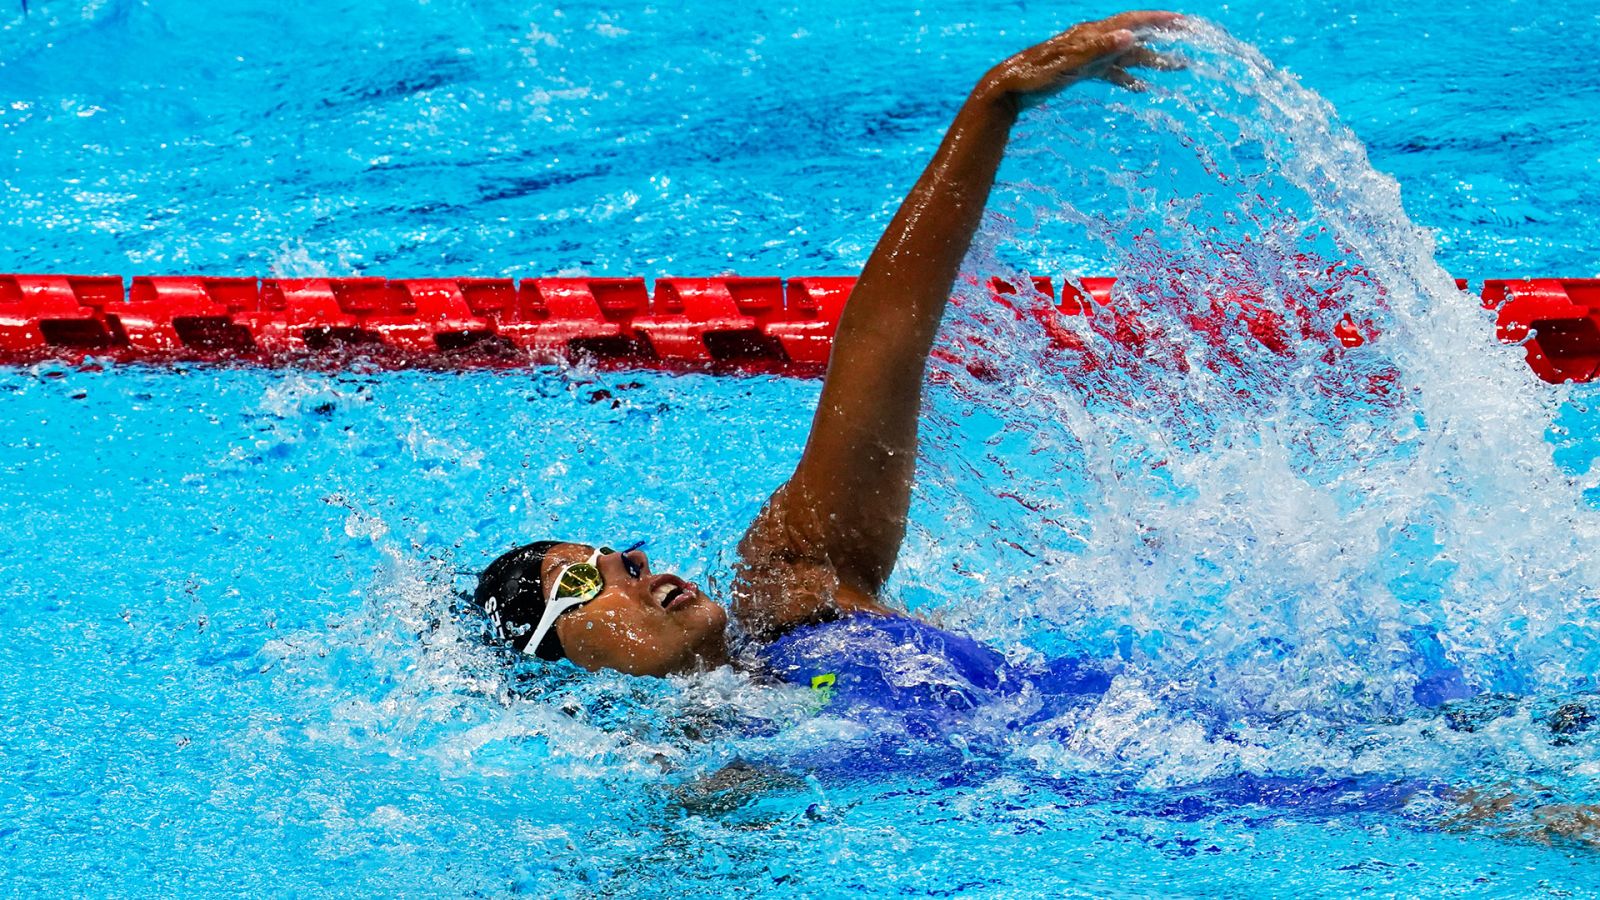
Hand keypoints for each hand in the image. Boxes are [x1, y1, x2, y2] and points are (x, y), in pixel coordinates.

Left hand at [979, 11, 1185, 109]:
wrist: (1007, 87)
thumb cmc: (1034, 75)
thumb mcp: (1067, 64)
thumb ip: (1099, 49)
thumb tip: (1130, 35)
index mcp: (1092, 34)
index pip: (1132, 21)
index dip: (1158, 20)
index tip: (1185, 22)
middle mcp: (1092, 40)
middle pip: (1135, 37)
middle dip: (1164, 42)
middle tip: (1191, 50)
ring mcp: (1088, 55)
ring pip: (1127, 55)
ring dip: (1152, 61)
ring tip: (1177, 68)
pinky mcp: (1081, 69)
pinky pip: (1111, 71)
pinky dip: (1127, 78)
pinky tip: (1141, 89)